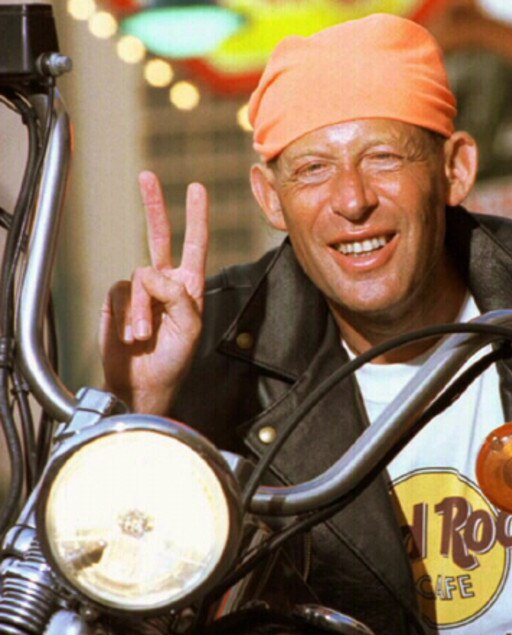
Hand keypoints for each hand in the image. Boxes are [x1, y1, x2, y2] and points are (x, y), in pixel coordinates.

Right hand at [100, 171, 208, 413]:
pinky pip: (122, 292)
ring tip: (145, 338)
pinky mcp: (118, 299)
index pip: (195, 245)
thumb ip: (178, 296)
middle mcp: (166, 283)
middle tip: (146, 177)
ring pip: (140, 277)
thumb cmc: (173, 361)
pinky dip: (128, 315)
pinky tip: (131, 336)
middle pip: (159, 236)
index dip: (197, 218)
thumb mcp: (189, 328)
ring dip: (143, 311)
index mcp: (190, 287)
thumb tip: (152, 273)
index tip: (196, 189)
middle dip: (154, 206)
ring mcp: (141, 290)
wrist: (142, 383)